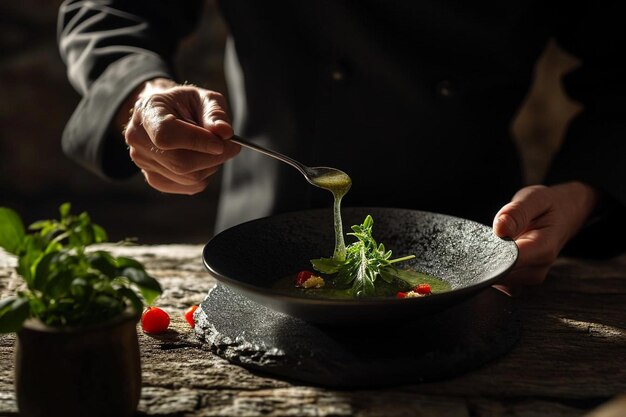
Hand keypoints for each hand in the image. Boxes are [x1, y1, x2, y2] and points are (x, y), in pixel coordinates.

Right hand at [120, 78, 239, 193]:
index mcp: (147, 111)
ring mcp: (143, 162)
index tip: (221, 143)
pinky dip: (204, 176)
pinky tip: (203, 159)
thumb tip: (225, 132)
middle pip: (179, 162)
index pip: (166, 135)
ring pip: (187, 177)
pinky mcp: (154, 179)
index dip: (196, 142)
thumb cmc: (186, 104)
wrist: (165, 114)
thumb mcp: (203, 97)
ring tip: (214, 149)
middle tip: (232, 146)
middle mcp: (138, 138)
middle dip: (213, 157)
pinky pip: (188, 187)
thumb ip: (215, 112)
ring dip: (211, 166)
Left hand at [492, 182, 601, 292]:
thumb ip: (516, 213)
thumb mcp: (535, 198)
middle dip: (487, 260)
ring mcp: (530, 277)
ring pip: (499, 282)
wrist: (565, 215)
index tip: (480, 246)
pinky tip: (491, 254)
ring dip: (489, 265)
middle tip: (482, 240)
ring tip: (490, 243)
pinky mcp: (521, 280)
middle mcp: (539, 268)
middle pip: (502, 275)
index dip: (492, 256)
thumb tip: (500, 229)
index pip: (512, 261)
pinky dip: (491, 270)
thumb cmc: (548, 206)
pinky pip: (500, 284)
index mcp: (544, 247)